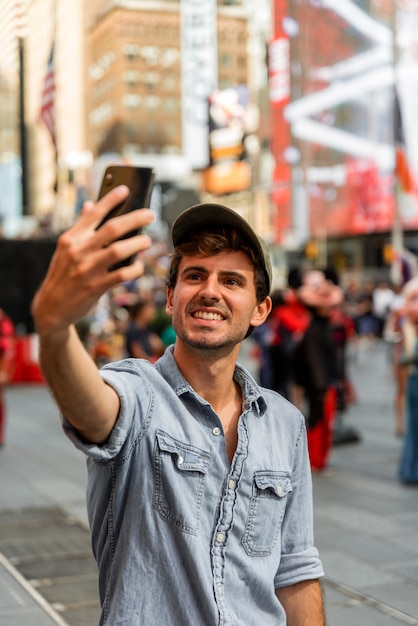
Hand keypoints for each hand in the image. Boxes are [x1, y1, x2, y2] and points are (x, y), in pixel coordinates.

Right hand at [32, 185, 153, 337]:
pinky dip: (134, 270)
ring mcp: (87, 269)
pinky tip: (139, 267)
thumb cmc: (64, 274)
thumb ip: (81, 229)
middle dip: (134, 219)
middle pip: (112, 228)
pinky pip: (121, 275)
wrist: (51, 307)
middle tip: (150, 215)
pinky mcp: (95, 287)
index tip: (125, 189)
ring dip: (137, 244)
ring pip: (119, 251)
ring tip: (147, 241)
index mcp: (71, 238)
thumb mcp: (66, 250)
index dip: (110, 199)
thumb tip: (90, 205)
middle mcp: (78, 251)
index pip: (93, 213)